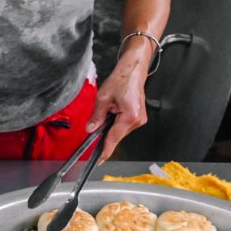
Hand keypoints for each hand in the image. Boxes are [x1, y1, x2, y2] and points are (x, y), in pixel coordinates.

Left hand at [84, 45, 152, 160]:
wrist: (133, 70)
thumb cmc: (122, 79)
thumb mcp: (103, 97)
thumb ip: (96, 116)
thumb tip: (90, 130)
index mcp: (130, 116)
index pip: (114, 138)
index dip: (105, 150)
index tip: (100, 160)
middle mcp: (137, 120)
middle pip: (116, 135)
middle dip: (106, 131)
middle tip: (103, 114)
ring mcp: (140, 120)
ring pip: (120, 131)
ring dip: (112, 124)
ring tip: (112, 107)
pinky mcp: (139, 118)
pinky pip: (124, 126)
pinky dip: (117, 122)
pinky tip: (115, 110)